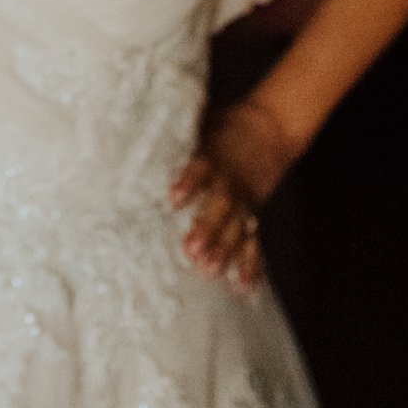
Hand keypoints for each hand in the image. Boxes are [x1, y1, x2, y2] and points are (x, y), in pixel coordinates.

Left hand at [168, 99, 302, 291]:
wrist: (272, 126)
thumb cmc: (226, 124)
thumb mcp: (203, 122)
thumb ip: (177, 130)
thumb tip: (135, 123)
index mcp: (215, 156)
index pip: (202, 168)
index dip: (189, 182)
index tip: (174, 198)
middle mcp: (231, 181)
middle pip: (220, 205)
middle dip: (207, 228)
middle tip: (190, 250)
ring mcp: (245, 200)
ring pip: (235, 226)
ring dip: (225, 250)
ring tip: (211, 271)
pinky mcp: (253, 213)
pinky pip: (252, 240)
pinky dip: (249, 263)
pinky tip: (242, 286)